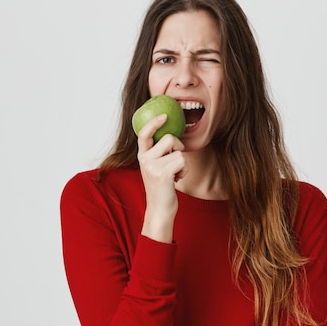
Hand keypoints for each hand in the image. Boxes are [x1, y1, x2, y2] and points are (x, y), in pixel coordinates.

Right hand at [137, 114, 187, 242]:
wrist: (159, 210)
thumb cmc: (162, 188)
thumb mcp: (156, 167)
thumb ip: (159, 152)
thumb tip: (172, 135)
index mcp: (142, 155)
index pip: (144, 133)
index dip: (154, 122)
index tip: (164, 115)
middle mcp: (144, 159)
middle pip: (169, 138)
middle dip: (178, 148)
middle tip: (173, 163)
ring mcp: (152, 166)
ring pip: (178, 151)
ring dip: (182, 163)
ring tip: (174, 174)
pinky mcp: (162, 174)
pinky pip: (182, 161)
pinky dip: (184, 170)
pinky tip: (176, 179)